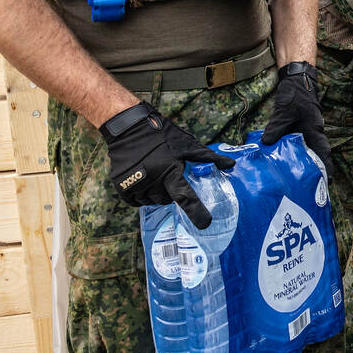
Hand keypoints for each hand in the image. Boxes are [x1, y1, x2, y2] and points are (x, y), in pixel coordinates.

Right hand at [102, 102, 234, 228]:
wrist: (130, 128)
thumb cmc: (163, 136)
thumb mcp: (188, 145)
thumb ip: (209, 158)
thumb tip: (231, 165)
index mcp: (170, 170)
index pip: (185, 196)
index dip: (196, 211)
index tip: (205, 223)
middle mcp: (151, 180)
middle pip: (167, 200)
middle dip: (170, 191)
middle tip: (169, 176)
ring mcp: (134, 184)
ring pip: (151, 202)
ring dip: (156, 194)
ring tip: (155, 174)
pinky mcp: (121, 187)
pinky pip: (135, 202)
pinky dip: (141, 196)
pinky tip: (143, 180)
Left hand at [263, 62, 332, 177]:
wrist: (296, 81)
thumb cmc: (296, 95)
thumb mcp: (285, 112)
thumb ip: (277, 127)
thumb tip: (266, 143)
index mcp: (314, 130)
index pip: (323, 152)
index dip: (326, 166)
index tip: (328, 181)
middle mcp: (311, 133)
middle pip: (314, 155)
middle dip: (313, 170)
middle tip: (308, 187)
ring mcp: (303, 131)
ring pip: (303, 150)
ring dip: (299, 162)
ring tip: (291, 179)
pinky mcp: (295, 128)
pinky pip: (293, 144)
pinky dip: (288, 152)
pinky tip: (278, 160)